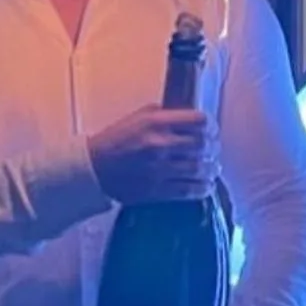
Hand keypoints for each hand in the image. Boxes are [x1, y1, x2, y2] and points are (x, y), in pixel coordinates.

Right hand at [87, 106, 218, 204]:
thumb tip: (190, 118)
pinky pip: (191, 190)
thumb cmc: (113, 142)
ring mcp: (160, 169)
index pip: (200, 121)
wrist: (92, 169)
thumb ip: (165, 115)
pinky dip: (203, 188)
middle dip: (213, 148)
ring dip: (210, 168)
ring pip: (201, 169)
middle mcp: (160, 145)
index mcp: (155, 123)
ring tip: (210, 168)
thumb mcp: (137, 118)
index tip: (210, 130)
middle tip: (212, 150)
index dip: (210, 126)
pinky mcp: (158, 190)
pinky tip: (204, 184)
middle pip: (204, 145)